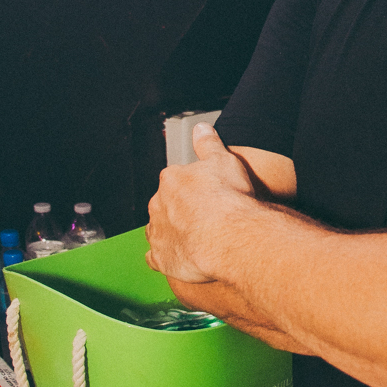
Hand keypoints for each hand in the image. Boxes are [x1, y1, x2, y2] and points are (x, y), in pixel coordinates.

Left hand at [145, 123, 258, 284]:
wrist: (230, 236)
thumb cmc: (229, 198)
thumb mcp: (223, 160)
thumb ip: (208, 143)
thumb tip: (201, 128)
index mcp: (171, 179)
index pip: (175, 179)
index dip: (191, 187)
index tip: (205, 193)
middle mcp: (159, 205)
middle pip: (165, 204)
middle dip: (180, 209)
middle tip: (203, 215)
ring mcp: (158, 232)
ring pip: (159, 229)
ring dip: (171, 231)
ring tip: (194, 236)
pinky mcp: (162, 258)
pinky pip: (156, 258)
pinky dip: (163, 257)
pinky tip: (175, 257)